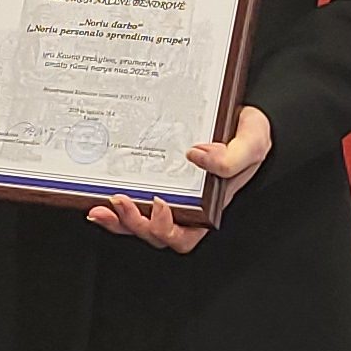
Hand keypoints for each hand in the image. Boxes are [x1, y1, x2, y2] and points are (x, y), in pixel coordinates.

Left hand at [85, 105, 271, 253]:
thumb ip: (231, 157)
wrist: (240, 114)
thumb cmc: (251, 134)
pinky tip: (97, 194)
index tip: (159, 203)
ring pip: (136, 223)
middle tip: (120, 200)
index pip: (185, 236)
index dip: (167, 228)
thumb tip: (195, 155)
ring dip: (116, 221)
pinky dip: (113, 205)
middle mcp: (185, 207)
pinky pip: (130, 200)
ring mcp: (167, 195)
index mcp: (208, 207)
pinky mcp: (153, 179)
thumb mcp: (252, 143)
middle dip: (133, 223)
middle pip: (154, 234)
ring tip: (99, 208)